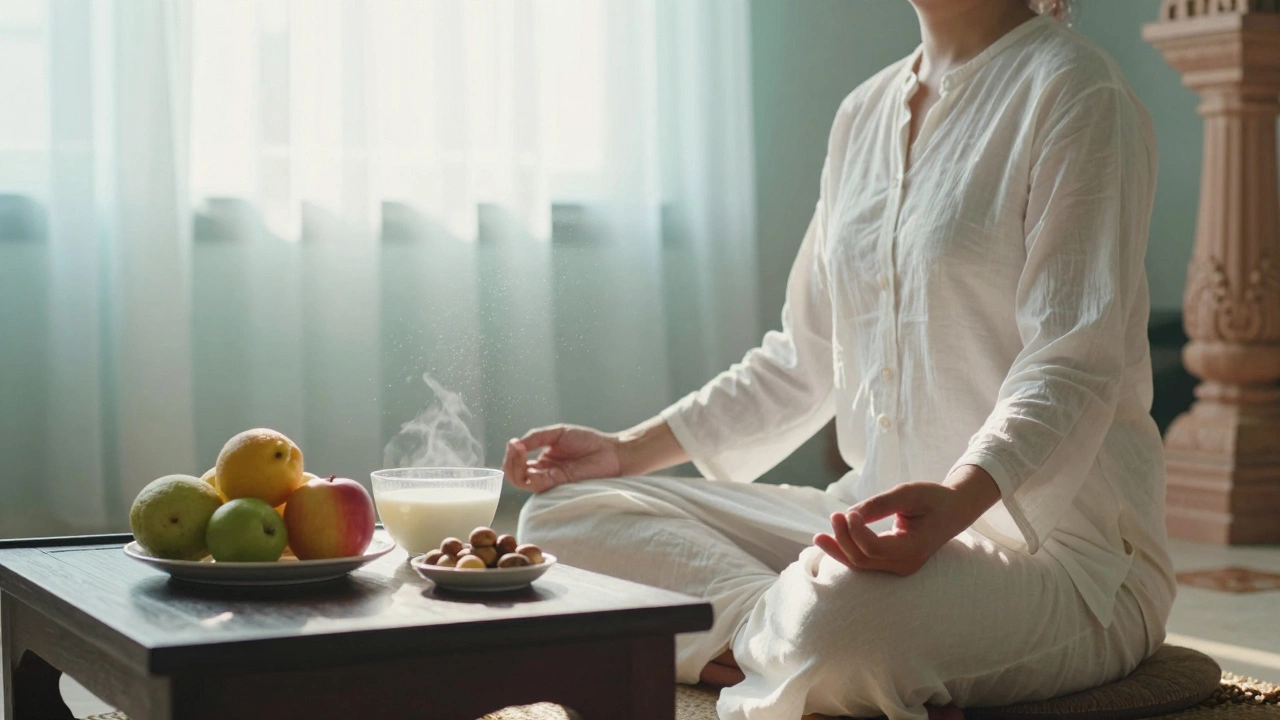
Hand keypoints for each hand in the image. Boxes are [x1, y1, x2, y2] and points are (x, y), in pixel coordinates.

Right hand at [502, 425, 623, 492]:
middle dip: (509, 461)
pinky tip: (527, 458)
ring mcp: (550, 479)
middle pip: (515, 474)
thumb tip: (514, 443)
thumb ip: (536, 437)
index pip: (517, 463)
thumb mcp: (557, 434)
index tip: (514, 443)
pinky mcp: (558, 484)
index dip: (511, 454)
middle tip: (514, 447)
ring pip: (521, 481)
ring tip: (518, 450)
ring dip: (514, 466)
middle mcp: (544, 472)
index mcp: (543, 461)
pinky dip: (526, 472)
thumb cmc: (589, 442)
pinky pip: (535, 484)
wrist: (611, 451)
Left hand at [814, 466, 999, 575]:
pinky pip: (864, 561)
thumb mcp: (908, 493)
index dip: (855, 532)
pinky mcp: (892, 563)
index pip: (874, 549)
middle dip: (843, 539)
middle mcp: (906, 564)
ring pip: (860, 565)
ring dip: (838, 550)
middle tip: (833, 515)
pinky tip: (827, 541)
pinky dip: (845, 551)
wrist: (953, 510)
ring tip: (817, 537)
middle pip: (864, 559)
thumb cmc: (933, 498)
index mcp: (914, 549)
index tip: (847, 512)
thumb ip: (879, 504)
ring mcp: (899, 567)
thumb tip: (849, 515)